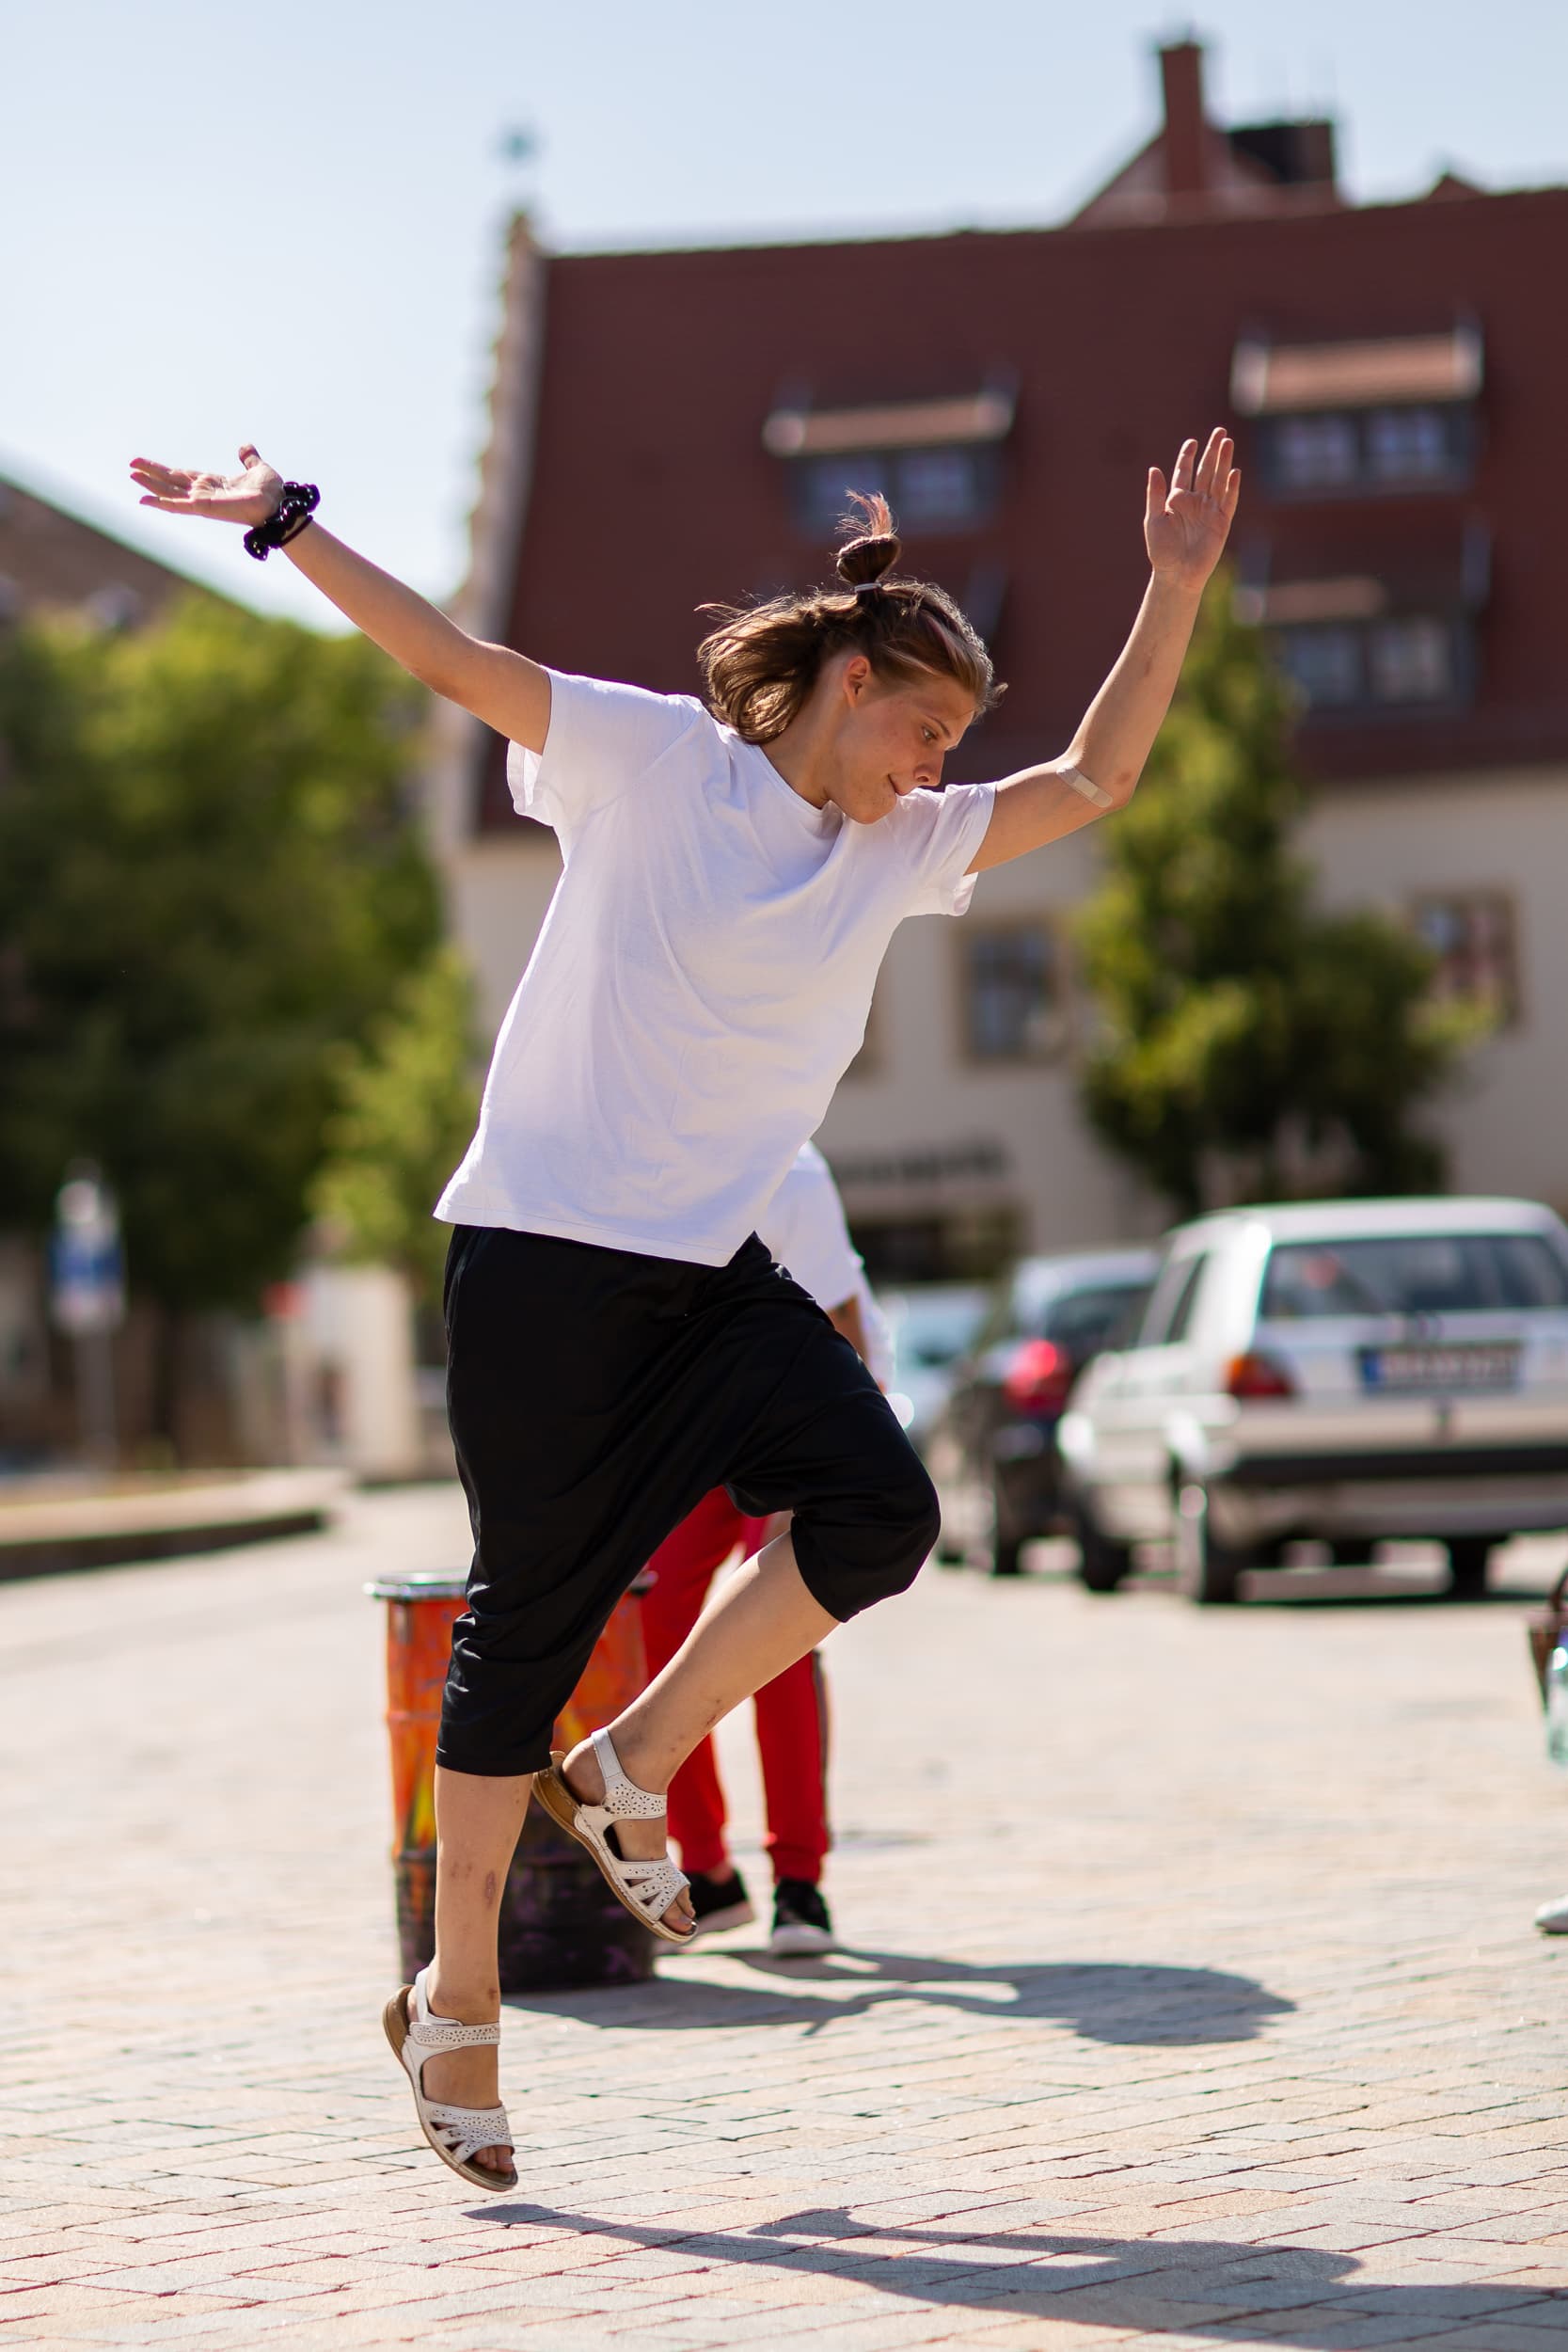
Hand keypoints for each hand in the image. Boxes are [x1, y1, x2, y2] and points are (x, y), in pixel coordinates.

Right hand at [128, 443, 281, 527]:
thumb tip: (245, 447)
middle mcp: (205, 493)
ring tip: (132, 476)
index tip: (147, 465)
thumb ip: (249, 458)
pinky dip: (161, 502)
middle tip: (130, 467)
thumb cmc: (271, 492)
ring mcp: (203, 501)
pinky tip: (144, 499)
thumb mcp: (257, 467)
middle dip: (151, 475)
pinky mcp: (204, 507)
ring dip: (150, 485)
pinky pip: (178, 505)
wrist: (279, 504)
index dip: (165, 471)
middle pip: (171, 482)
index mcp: (213, 484)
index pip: (183, 476)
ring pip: (170, 492)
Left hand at [1144, 428, 1239, 592]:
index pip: (1185, 472)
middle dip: (1212, 451)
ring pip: (1218, 481)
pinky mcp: (1221, 522)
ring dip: (1223, 462)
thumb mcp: (1154, 519)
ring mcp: (1210, 511)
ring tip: (1227, 442)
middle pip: (1206, 471)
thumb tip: (1153, 469)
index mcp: (1178, 499)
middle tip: (1219, 431)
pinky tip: (1234, 472)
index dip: (1188, 456)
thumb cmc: (1162, 550)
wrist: (1176, 574)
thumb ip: (1155, 494)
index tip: (1192, 442)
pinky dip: (1231, 487)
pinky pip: (1228, 501)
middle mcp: (1196, 502)